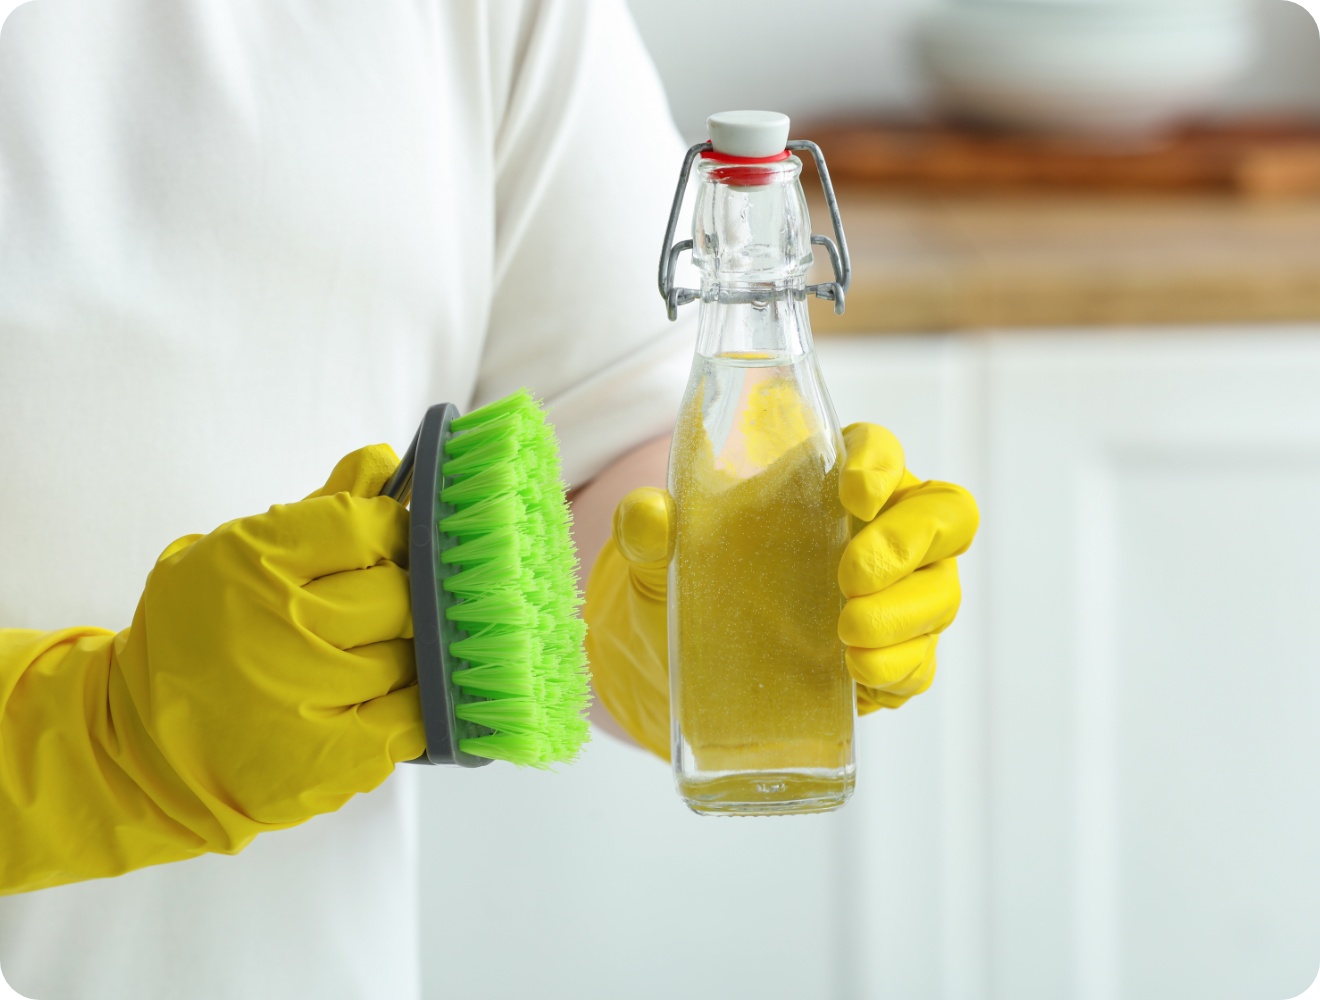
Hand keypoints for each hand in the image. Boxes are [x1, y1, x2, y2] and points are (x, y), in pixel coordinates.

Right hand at [0, 445, 424, 893]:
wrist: (144, 746)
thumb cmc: (200, 637)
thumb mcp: (236, 554)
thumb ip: (320, 511)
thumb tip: (383, 462)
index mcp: (252, 561)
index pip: (364, 524)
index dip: (394, 529)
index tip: (393, 541)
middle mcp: (280, 624)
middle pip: (397, 591)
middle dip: (407, 593)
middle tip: (390, 602)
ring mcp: (309, 694)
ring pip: (412, 654)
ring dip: (409, 652)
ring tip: (379, 654)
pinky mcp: (332, 755)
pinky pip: (415, 715)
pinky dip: (417, 702)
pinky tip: (394, 693)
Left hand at [582, 423, 977, 756]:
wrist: (696, 654)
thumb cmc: (699, 577)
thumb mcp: (663, 553)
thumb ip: (650, 528)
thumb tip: (647, 514)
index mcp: (834, 480)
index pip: (878, 449)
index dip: (878, 463)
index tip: (850, 490)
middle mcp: (882, 530)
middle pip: (944, 515)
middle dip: (907, 542)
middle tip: (849, 575)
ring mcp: (899, 596)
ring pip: (941, 592)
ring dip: (903, 615)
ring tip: (847, 638)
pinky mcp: (896, 655)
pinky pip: (923, 660)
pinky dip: (900, 666)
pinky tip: (862, 675)